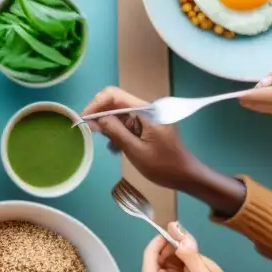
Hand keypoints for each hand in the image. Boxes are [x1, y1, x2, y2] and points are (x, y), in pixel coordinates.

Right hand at [82, 87, 200, 189]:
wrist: (187, 176)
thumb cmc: (164, 166)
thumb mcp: (135, 150)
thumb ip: (115, 132)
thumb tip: (95, 118)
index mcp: (147, 110)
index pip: (114, 95)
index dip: (96, 104)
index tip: (84, 120)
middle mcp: (147, 108)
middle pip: (115, 101)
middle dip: (100, 114)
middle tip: (91, 133)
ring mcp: (147, 116)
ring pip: (119, 112)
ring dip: (108, 125)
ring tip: (107, 144)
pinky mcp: (147, 124)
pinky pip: (126, 121)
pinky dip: (117, 131)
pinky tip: (116, 146)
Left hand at [142, 224, 248, 271]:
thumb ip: (192, 257)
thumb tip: (178, 234)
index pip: (148, 267)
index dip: (154, 248)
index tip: (165, 234)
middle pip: (155, 269)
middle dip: (167, 253)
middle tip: (183, 243)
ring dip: (175, 262)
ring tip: (194, 260)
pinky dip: (180, 271)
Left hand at [240, 55, 271, 122]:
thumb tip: (263, 83)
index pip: (266, 97)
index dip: (249, 95)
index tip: (232, 94)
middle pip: (263, 105)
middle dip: (250, 98)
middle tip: (236, 91)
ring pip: (267, 108)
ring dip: (260, 99)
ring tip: (266, 86)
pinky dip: (270, 101)